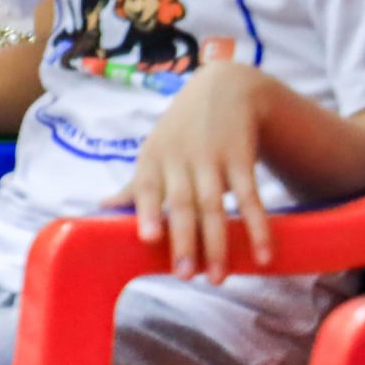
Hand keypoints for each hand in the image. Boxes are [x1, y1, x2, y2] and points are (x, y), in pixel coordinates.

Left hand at [108, 62, 278, 282]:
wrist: (226, 87)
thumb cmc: (181, 130)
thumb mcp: (154, 150)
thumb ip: (136, 185)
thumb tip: (100, 208)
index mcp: (153, 159)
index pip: (148, 188)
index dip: (148, 212)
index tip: (148, 239)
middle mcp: (181, 158)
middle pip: (183, 203)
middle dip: (184, 240)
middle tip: (185, 277)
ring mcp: (213, 158)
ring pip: (215, 205)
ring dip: (218, 243)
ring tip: (218, 278)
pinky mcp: (242, 159)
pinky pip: (251, 198)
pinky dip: (258, 226)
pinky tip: (263, 253)